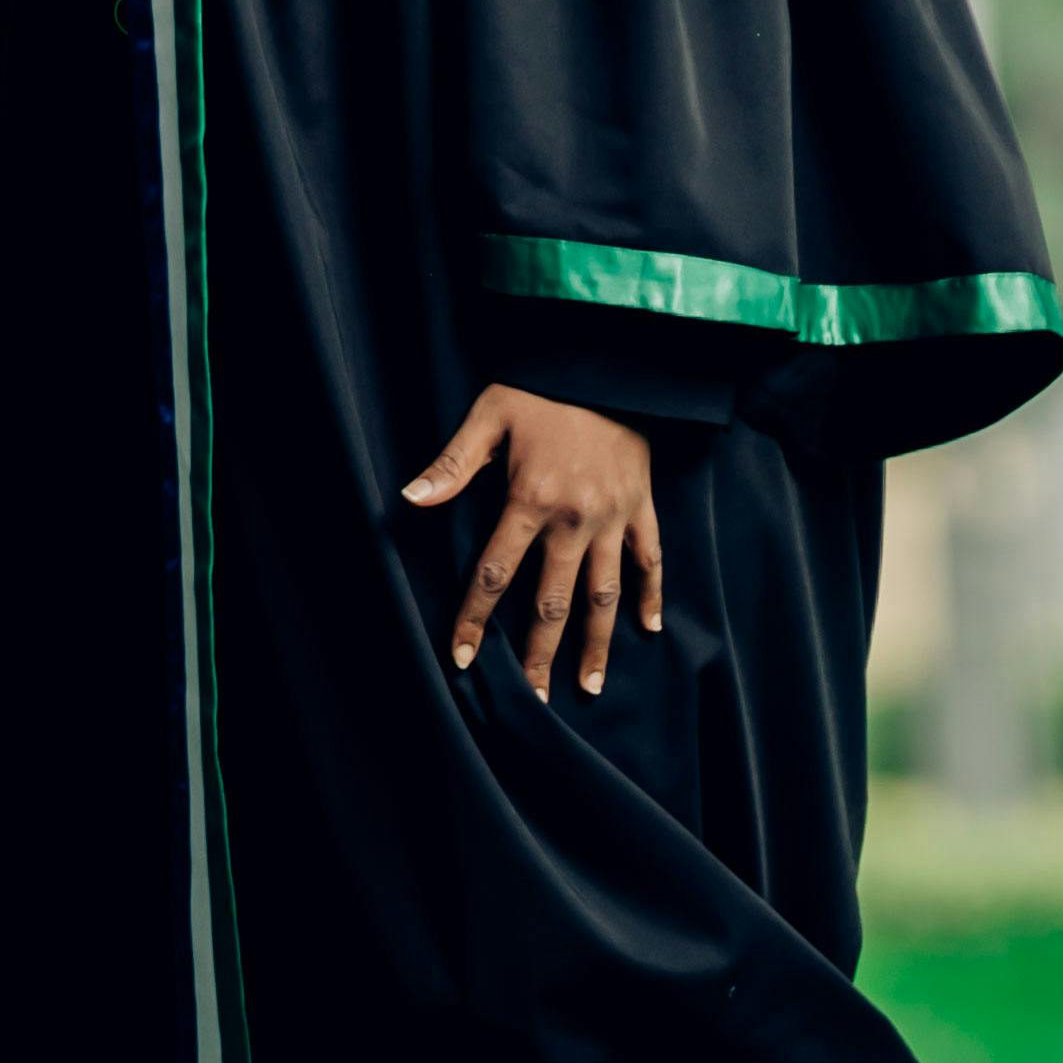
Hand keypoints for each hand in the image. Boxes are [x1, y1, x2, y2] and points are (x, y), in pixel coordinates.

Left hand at [403, 388, 665, 705]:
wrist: (612, 363)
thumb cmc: (543, 388)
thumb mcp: (490, 414)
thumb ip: (453, 463)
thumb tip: (410, 499)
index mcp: (531, 499)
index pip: (496, 574)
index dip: (477, 619)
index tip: (466, 660)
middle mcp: (575, 519)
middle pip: (553, 602)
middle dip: (540, 655)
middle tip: (535, 699)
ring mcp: (614, 517)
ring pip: (604, 593)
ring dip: (597, 643)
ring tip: (588, 686)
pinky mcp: (642, 507)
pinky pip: (650, 560)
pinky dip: (652, 595)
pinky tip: (649, 629)